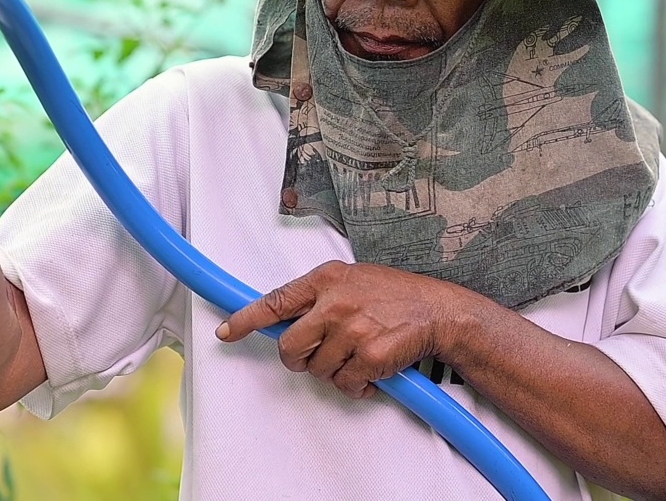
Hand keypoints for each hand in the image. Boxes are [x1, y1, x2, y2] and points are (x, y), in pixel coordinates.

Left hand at [216, 260, 458, 398]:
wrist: (438, 311)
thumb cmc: (392, 295)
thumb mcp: (350, 279)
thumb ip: (316, 296)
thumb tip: (282, 319)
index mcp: (325, 280)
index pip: (274, 301)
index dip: (245, 320)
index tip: (226, 332)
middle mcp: (335, 303)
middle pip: (289, 348)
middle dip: (298, 359)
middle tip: (316, 356)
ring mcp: (353, 331)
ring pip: (318, 370)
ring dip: (333, 371)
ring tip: (355, 355)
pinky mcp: (371, 357)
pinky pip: (345, 384)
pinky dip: (356, 385)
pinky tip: (370, 369)